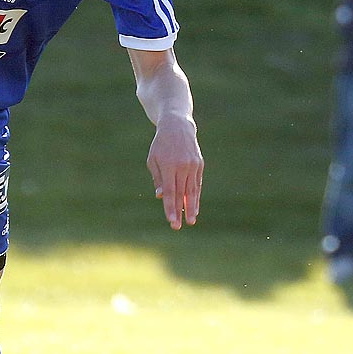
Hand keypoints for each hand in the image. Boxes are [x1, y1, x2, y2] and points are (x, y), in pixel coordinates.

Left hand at [147, 115, 202, 229]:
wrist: (177, 127)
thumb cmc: (160, 145)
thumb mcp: (153, 160)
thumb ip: (158, 179)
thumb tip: (161, 197)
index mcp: (168, 165)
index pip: (170, 191)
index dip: (170, 207)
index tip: (171, 220)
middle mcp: (182, 166)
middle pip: (181, 193)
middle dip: (180, 212)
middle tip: (178, 226)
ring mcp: (192, 165)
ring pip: (192, 190)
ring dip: (191, 207)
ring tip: (191, 220)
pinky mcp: (199, 164)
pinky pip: (197, 184)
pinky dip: (196, 196)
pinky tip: (195, 207)